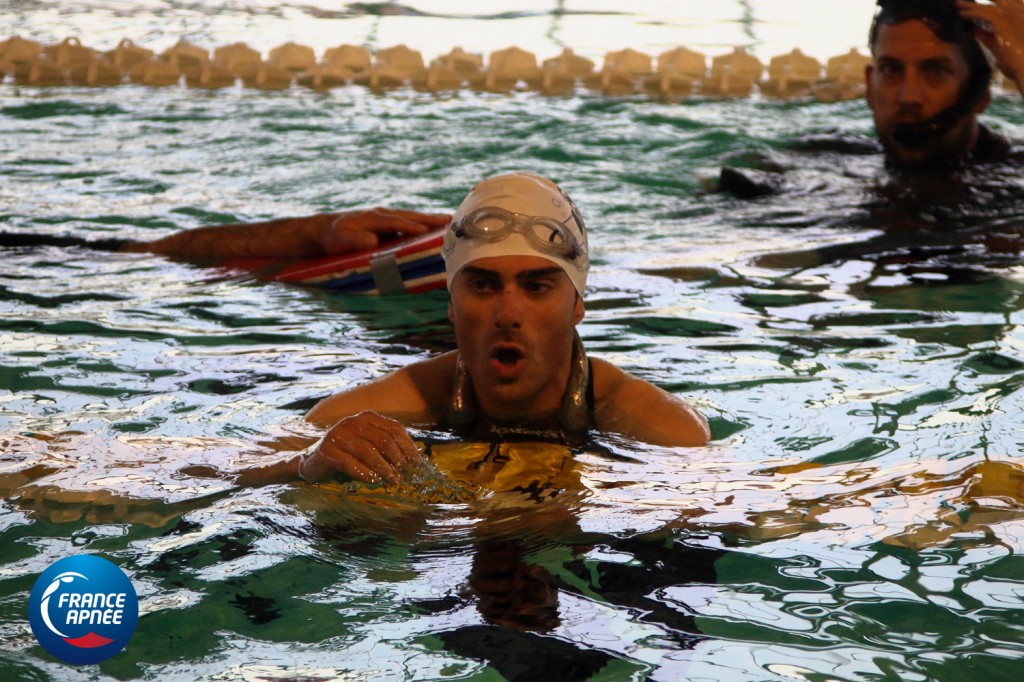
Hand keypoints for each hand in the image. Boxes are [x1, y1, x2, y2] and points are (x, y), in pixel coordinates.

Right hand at [297, 411, 421, 483]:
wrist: (313, 460)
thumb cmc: (348, 453)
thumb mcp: (369, 443)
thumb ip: (387, 446)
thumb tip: (415, 459)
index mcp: (367, 417)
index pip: (394, 428)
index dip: (408, 446)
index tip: (416, 463)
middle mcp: (353, 422)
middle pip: (383, 440)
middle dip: (397, 459)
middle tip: (404, 475)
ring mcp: (338, 434)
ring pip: (368, 452)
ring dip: (383, 468)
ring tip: (392, 480)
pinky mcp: (327, 450)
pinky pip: (350, 463)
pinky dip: (364, 473)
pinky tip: (373, 481)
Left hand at [319, 208, 450, 254]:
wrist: (325, 230)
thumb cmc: (333, 238)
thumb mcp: (339, 240)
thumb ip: (355, 240)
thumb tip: (373, 241)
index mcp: (372, 218)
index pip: (396, 222)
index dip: (411, 226)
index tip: (426, 231)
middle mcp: (381, 214)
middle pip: (409, 216)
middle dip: (429, 219)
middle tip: (450, 220)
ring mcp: (385, 217)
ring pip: (410, 217)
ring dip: (428, 219)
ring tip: (448, 221)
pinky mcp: (386, 223)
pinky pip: (407, 222)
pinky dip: (421, 223)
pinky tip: (431, 229)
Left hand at [959, 0, 1023, 92]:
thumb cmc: (1017, 61)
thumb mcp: (999, 46)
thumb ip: (986, 36)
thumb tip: (973, 30)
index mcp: (1021, 16)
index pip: (1007, 3)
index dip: (992, 1)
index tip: (975, 4)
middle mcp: (1018, 13)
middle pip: (999, 0)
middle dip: (980, 1)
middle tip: (963, 1)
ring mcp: (1011, 16)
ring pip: (988, 6)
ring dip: (971, 5)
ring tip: (957, 4)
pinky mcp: (1003, 21)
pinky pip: (984, 13)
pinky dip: (972, 13)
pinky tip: (962, 15)